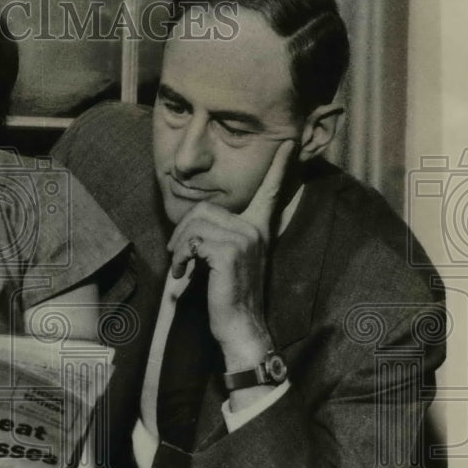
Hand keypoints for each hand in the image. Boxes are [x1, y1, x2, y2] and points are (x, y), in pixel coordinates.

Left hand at [167, 140, 292, 367]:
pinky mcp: (230, 253)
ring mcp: (245, 240)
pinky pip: (194, 240)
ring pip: (196, 223)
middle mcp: (255, 230)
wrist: (240, 326)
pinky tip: (183, 273)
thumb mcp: (226, 260)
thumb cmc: (228, 295)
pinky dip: (181, 257)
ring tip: (180, 265)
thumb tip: (193, 227)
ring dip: (179, 245)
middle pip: (205, 208)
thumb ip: (219, 237)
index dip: (279, 166)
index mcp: (259, 229)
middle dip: (182, 230)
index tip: (289, 142)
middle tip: (178, 255)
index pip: (271, 192)